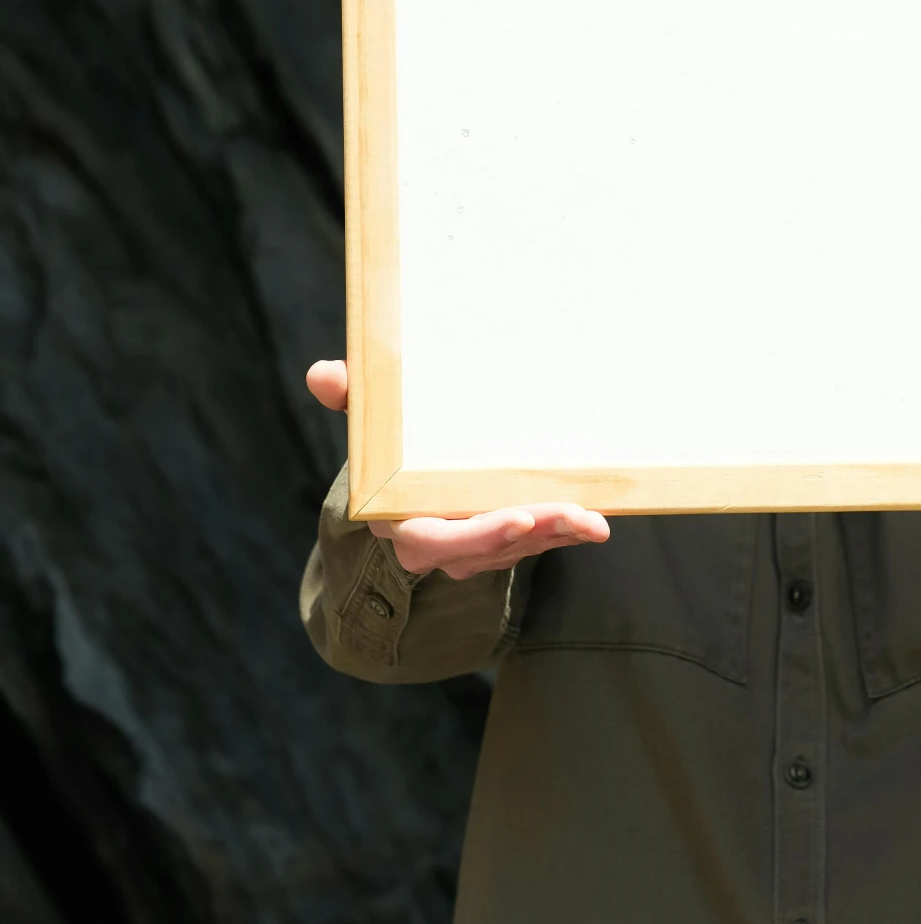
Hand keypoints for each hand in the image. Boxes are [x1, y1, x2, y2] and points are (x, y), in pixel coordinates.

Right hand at [305, 360, 609, 579]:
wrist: (403, 484)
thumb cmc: (389, 451)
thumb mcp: (369, 425)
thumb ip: (353, 400)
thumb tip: (322, 374)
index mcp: (401, 519)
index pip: (436, 538)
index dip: (478, 534)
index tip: (518, 515)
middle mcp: (439, 544)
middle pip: (488, 549)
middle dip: (532, 534)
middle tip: (572, 516)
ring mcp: (473, 549)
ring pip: (518, 548)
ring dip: (557, 533)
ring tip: (593, 520)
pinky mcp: (502, 542)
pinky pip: (536, 543)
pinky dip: (564, 533)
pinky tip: (595, 523)